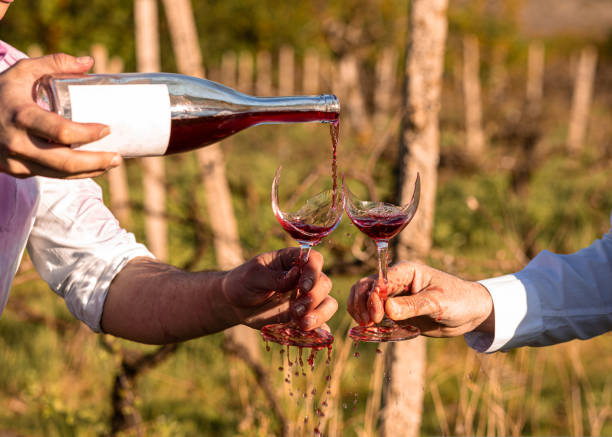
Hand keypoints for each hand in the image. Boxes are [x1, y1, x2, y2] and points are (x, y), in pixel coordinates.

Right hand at [0, 53, 120, 177]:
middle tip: (118, 157)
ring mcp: (15, 160)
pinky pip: (50, 176)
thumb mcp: (22, 72)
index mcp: (21, 115)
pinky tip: (91, 168)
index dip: (88, 134)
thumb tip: (89, 62)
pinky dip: (73, 174)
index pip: (61, 132)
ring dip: (89, 172)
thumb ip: (54, 63)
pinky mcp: (16, 170)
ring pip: (59, 174)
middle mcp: (17, 142)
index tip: (107, 129)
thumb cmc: (0, 92)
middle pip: (64, 162)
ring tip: (111, 163)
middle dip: (96, 162)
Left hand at [221, 247, 337, 330]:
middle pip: (324, 283)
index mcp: (292, 260)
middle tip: (296, 310)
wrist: (235, 304)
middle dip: (314, 298)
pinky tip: (310, 336)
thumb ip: (274, 277)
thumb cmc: (243, 283)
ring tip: (302, 324)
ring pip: (328, 303)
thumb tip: (295, 274)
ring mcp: (306, 298)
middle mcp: (304, 278)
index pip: (314, 260)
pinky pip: (321, 324)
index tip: (303, 287)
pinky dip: (320, 330)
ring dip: (320, 314)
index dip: (313, 272)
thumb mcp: (253, 276)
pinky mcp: (305, 317)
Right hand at [347, 261, 493, 336]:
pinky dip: (368, 322)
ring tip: (366, 328)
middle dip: (360, 304)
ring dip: (360, 312)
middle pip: (364, 287)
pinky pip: (374, 315)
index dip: (372, 298)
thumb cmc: (458, 300)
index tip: (376, 317)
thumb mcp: (437, 303)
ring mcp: (393, 297)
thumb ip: (412, 306)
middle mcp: (395, 281)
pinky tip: (372, 332)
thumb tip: (387, 310)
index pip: (378, 281)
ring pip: (364, 300)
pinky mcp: (394, 312)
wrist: (470, 313)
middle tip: (367, 323)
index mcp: (405, 271)